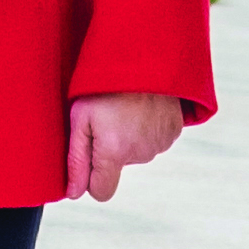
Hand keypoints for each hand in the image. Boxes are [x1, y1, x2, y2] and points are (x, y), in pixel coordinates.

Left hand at [64, 90, 183, 203]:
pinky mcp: (174, 131)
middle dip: (109, 150)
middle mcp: (141, 153)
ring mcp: (161, 143)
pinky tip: (142, 109)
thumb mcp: (81, 117)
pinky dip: (146, 129)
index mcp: (115, 152)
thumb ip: (76, 160)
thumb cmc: (104, 85)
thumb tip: (75, 194)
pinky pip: (154, 141)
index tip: (89, 155)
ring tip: (125, 109)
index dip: (91, 178)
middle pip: (118, 167)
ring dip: (129, 138)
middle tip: (107, 117)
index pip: (102, 191)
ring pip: (136, 153)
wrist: (146, 54)